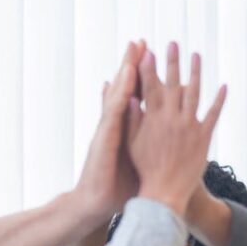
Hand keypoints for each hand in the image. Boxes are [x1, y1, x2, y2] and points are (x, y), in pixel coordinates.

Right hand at [72, 40, 145, 221]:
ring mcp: (109, 127)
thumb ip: (139, 144)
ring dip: (126, 68)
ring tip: (134, 48)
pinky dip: (119, 90)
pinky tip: (126, 74)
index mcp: (123, 129)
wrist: (94, 204)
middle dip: (133, 64)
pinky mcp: (105, 135)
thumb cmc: (115, 188)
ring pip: (119, 92)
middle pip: (125, 88)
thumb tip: (152, 136)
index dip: (141, 76)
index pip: (133, 96)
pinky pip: (114, 107)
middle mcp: (115, 124)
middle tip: (140, 41)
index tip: (149, 57)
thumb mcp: (132, 162)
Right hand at [128, 42, 225, 216]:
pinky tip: (223, 86)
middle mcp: (171, 118)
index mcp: (152, 119)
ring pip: (194, 93)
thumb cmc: (144, 169)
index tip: (148, 50)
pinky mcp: (204, 137)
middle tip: (173, 43)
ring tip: (196, 55)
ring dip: (195, 72)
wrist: (164, 192)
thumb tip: (130, 97)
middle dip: (172, 62)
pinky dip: (219, 100)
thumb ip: (132, 120)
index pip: (150, 86)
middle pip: (172, 83)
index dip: (149, 67)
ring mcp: (189, 126)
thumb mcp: (132, 143)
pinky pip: (213, 114)